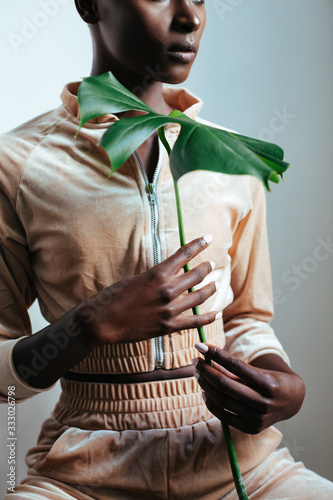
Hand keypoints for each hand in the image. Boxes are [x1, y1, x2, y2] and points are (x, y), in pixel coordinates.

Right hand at [79, 236, 219, 345]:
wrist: (103, 322)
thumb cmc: (114, 297)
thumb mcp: (136, 278)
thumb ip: (157, 276)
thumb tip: (173, 272)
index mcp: (157, 274)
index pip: (184, 254)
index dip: (199, 244)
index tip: (208, 238)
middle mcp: (167, 290)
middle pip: (196, 274)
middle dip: (206, 267)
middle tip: (211, 264)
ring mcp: (170, 310)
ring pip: (200, 296)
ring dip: (211, 288)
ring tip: (216, 284)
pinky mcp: (169, 326)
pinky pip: (196, 321)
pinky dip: (209, 317)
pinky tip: (218, 313)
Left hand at [192, 343, 305, 433]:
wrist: (293, 402)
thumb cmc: (272, 380)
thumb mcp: (258, 370)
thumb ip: (234, 368)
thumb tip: (208, 359)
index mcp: (267, 383)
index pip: (235, 365)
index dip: (215, 354)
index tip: (200, 345)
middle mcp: (263, 402)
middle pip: (224, 384)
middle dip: (205, 370)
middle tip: (195, 360)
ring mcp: (257, 418)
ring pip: (221, 400)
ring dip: (205, 384)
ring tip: (198, 373)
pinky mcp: (251, 428)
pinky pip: (222, 415)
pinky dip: (210, 402)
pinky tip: (204, 391)